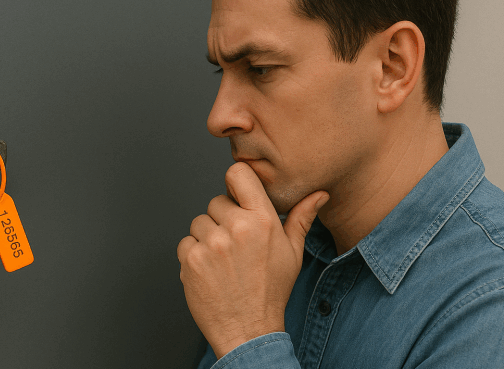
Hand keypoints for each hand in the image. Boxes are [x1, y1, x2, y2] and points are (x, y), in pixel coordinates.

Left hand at [177, 162, 328, 358]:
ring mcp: (211, 244)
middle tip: (236, 245)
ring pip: (199, 222)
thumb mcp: (292, 253)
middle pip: (216, 201)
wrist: (248, 330)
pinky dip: (194, 254)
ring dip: (207, 237)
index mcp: (262, 221)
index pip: (237, 174)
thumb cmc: (271, 291)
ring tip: (225, 260)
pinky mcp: (191, 259)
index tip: (237, 196)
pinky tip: (211, 270)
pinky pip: (186, 242)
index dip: (235, 183)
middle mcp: (236, 228)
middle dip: (223, 219)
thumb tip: (318, 195)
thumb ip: (301, 218)